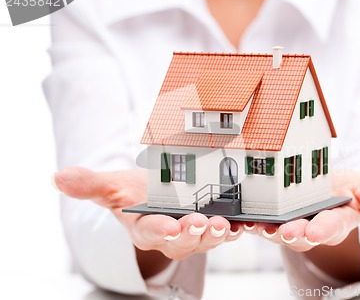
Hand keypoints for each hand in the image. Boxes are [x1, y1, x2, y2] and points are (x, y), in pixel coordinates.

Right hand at [52, 167, 243, 272]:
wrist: (155, 194)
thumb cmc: (133, 193)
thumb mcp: (112, 185)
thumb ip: (89, 184)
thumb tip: (56, 177)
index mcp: (144, 227)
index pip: (149, 232)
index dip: (158, 231)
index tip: (167, 227)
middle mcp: (170, 236)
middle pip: (182, 240)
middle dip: (192, 234)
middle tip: (203, 223)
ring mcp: (193, 233)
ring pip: (205, 239)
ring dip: (216, 233)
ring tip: (225, 224)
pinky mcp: (211, 225)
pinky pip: (224, 230)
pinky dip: (235, 228)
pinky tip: (244, 223)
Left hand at [249, 170, 359, 251]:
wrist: (322, 188)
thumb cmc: (344, 189)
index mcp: (337, 221)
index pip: (333, 227)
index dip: (324, 230)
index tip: (316, 231)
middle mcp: (312, 228)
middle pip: (302, 235)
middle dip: (293, 234)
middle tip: (282, 231)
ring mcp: (290, 225)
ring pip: (277, 232)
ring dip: (267, 230)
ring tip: (257, 225)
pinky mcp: (270, 220)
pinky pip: (259, 223)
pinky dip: (249, 222)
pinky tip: (241, 219)